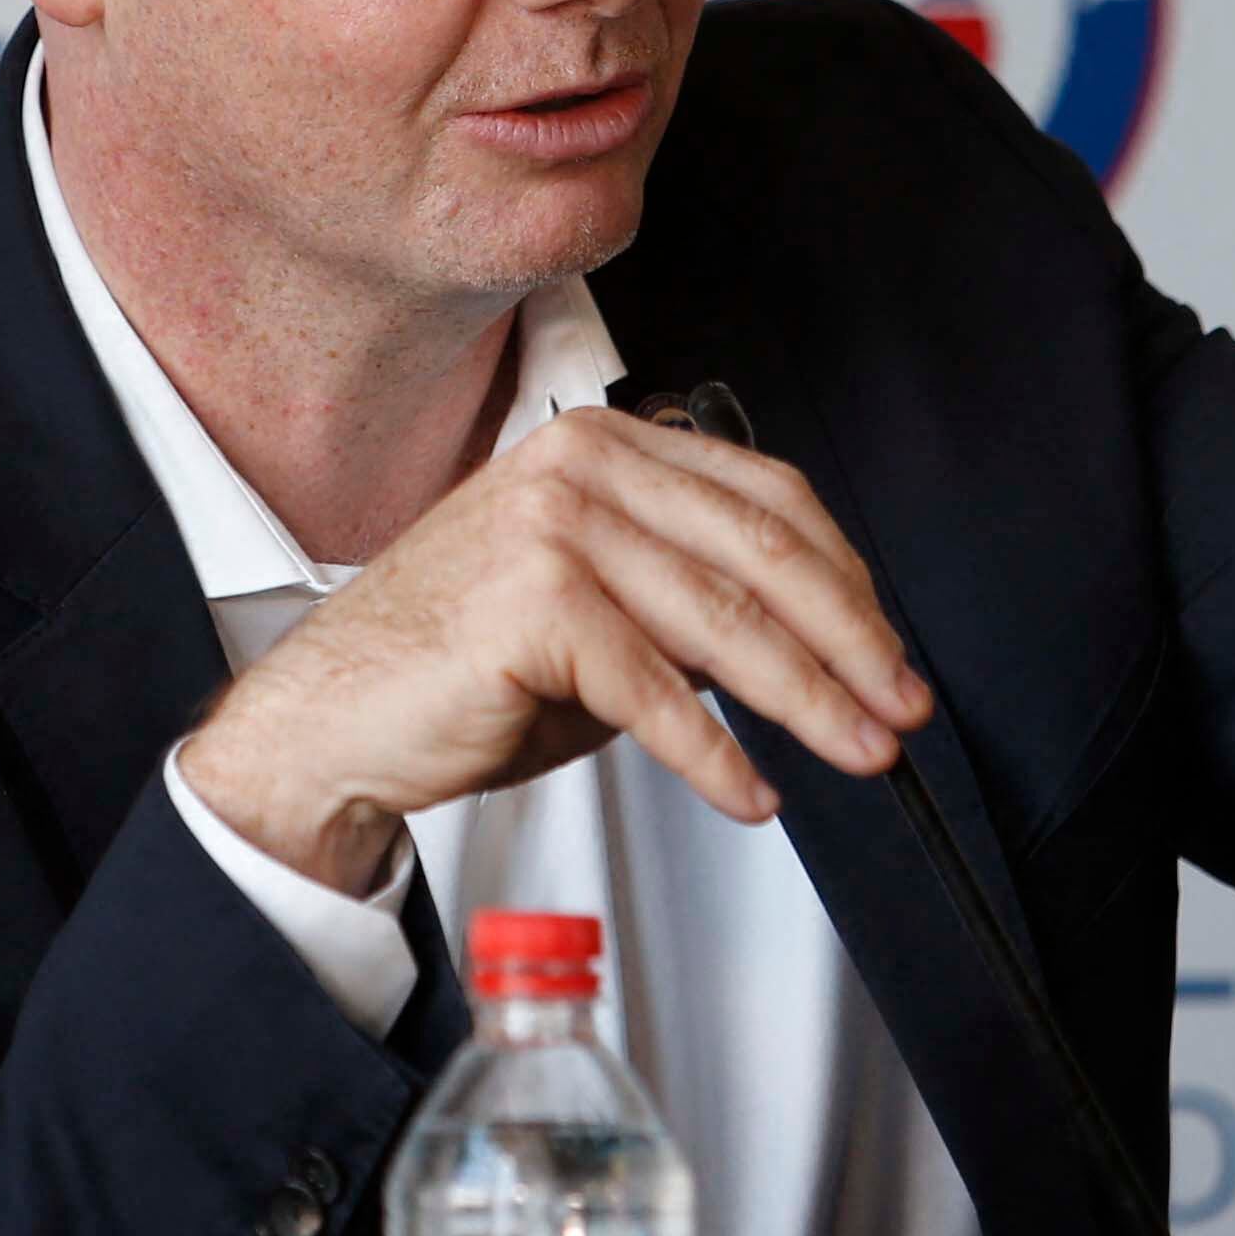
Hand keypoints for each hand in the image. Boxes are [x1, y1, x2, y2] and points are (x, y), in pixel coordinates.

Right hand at [175, 406, 927, 891]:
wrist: (334, 719)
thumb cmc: (459, 667)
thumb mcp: (595, 608)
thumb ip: (687, 603)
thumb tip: (819, 652)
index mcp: (602, 444)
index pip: (765, 496)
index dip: (846, 579)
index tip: (889, 649)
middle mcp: (578, 465)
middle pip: (762, 552)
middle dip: (851, 642)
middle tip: (900, 707)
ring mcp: (552, 525)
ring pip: (724, 623)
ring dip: (809, 701)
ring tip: (857, 751)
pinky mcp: (532, 603)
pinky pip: (657, 693)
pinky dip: (716, 755)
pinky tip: (752, 791)